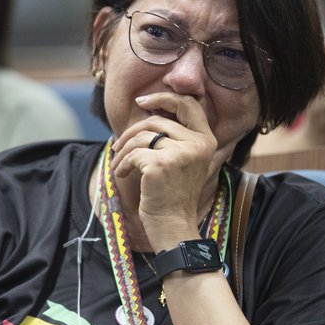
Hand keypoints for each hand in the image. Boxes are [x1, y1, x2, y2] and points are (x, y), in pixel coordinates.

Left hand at [110, 92, 218, 249]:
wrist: (173, 226)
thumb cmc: (173, 195)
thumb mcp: (182, 161)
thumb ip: (174, 136)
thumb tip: (149, 110)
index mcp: (206, 140)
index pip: (188, 104)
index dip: (163, 98)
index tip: (141, 102)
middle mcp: (198, 144)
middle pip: (156, 120)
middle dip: (131, 132)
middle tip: (118, 146)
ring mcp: (181, 153)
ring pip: (142, 137)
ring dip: (124, 151)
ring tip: (119, 164)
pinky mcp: (161, 165)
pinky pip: (133, 154)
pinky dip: (123, 163)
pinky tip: (122, 174)